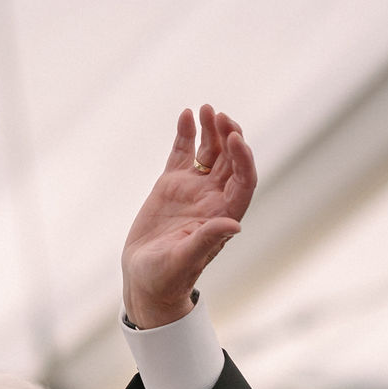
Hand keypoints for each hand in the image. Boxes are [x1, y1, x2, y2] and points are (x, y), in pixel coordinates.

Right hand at [121, 104, 256, 328]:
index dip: (243, 159)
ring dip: (210, 130)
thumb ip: (208, 241)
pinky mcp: (171, 184)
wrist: (144, 279)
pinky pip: (182, 153)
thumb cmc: (167, 278)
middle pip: (230, 160)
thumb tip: (234, 224)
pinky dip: (185, 134)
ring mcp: (193, 189)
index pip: (243, 181)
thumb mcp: (184, 260)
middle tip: (220, 116)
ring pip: (209, 152)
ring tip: (205, 109)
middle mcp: (213, 199)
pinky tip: (185, 115)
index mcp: (223, 216)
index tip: (235, 139)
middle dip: (228, 136)